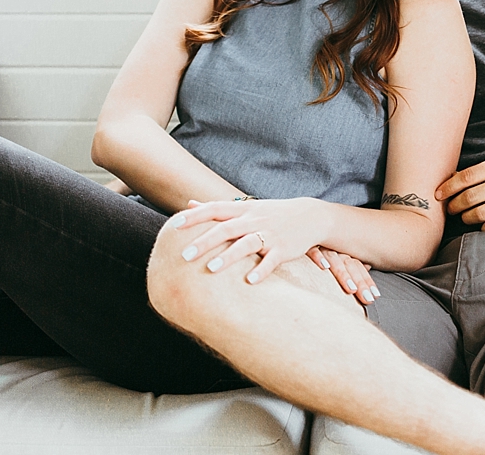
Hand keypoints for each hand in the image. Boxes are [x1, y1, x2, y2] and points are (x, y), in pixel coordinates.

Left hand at [167, 197, 326, 284]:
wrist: (311, 216)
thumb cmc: (272, 213)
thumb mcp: (246, 207)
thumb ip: (217, 208)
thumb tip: (189, 204)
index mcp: (242, 210)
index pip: (214, 209)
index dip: (194, 217)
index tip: (173, 226)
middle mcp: (254, 220)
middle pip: (226, 229)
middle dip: (205, 241)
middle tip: (184, 255)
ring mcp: (269, 234)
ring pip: (247, 243)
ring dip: (229, 256)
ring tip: (212, 268)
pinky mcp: (284, 248)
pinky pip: (271, 260)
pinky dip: (262, 270)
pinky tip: (250, 281)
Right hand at [308, 246, 378, 306]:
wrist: (294, 223)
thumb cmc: (312, 241)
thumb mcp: (332, 251)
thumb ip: (348, 260)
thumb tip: (367, 266)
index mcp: (341, 249)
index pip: (357, 265)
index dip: (367, 281)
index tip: (375, 297)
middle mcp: (333, 246)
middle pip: (349, 265)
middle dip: (360, 282)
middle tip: (368, 300)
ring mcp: (319, 243)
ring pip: (334, 259)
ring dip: (343, 274)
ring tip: (351, 289)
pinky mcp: (302, 242)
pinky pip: (311, 248)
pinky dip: (318, 256)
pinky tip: (324, 266)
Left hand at [435, 156, 484, 230]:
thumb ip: (483, 170)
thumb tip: (455, 177)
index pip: (465, 177)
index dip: (448, 188)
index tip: (438, 195)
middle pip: (469, 197)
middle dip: (454, 206)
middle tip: (450, 209)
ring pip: (478, 213)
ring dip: (466, 218)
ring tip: (464, 217)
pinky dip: (483, 227)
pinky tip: (481, 225)